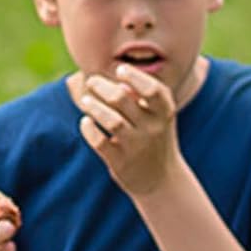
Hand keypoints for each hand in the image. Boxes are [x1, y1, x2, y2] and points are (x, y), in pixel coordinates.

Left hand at [68, 64, 180, 199]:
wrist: (161, 180)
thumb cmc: (155, 139)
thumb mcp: (157, 118)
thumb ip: (141, 99)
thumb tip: (118, 85)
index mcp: (165, 113)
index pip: (153, 89)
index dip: (135, 77)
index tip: (120, 70)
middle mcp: (153, 128)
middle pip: (122, 99)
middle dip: (102, 87)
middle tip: (92, 82)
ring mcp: (136, 146)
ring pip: (111, 120)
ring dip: (94, 107)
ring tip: (85, 100)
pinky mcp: (120, 161)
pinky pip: (99, 142)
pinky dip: (89, 129)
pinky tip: (85, 122)